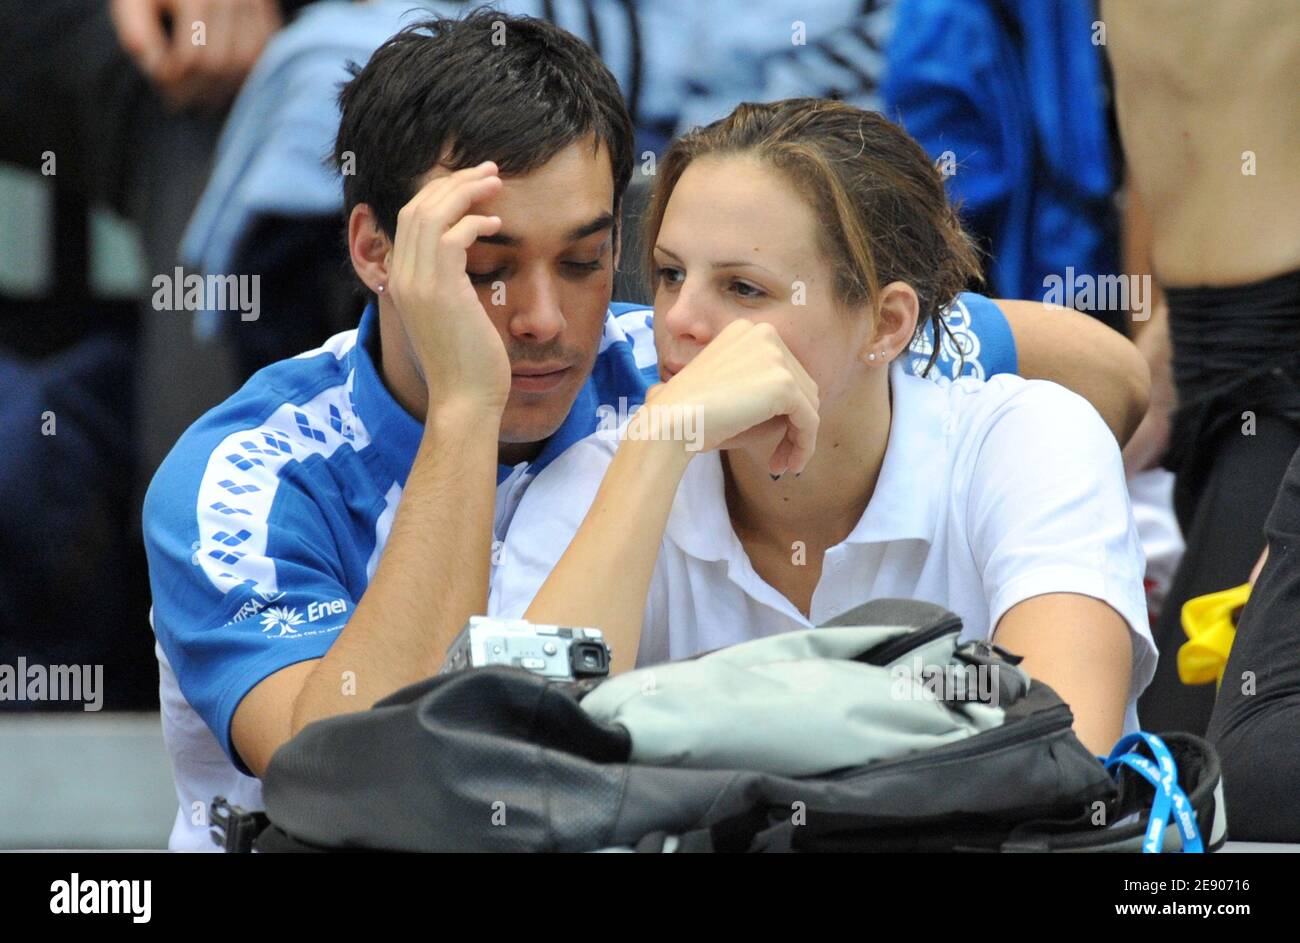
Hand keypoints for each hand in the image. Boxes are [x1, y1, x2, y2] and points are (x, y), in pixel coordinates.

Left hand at [111, 0, 282, 110]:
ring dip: (223, 86)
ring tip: (200, 94)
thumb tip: (156, 72)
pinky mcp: (266, 9)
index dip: (176, 80)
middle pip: (222, 62)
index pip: (192, 55)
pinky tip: (221, 79)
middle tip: (178, 100)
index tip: (161, 86)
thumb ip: (135, 31)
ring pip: (246, 62)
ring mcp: (254, 3)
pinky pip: (263, 52)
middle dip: (198, 89)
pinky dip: (245, 72)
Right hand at [384, 162, 510, 413]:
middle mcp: (403, 276)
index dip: (440, 193)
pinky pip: (452, 236)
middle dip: (454, 181)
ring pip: (432, 213)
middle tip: (488, 169)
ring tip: (496, 183)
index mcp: (402, 280)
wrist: (464, 399)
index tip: (472, 183)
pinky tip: (496, 224)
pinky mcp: (440, 290)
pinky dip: (474, 222)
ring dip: (466, 191)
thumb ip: (449, 286)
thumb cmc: (467, 364)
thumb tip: (465, 265)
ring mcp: (418, 283)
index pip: (410, 218)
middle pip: (418, 206)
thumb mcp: (451, 316)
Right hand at [647, 320, 818, 474]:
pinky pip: (809, 420)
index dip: (784, 407)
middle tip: (779, 457)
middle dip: (794, 424)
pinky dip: (804, 445)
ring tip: (782, 464)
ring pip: (809, 404)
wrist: (671, 420)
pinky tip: (790, 465)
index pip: (784, 370)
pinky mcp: (784, 384)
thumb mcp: (734, 393)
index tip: (773, 436)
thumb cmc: (693, 414)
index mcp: (747, 331)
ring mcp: (776, 356)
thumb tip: (807, 411)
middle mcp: (764, 334)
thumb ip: (767, 393)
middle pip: (801, 385)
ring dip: (799, 438)